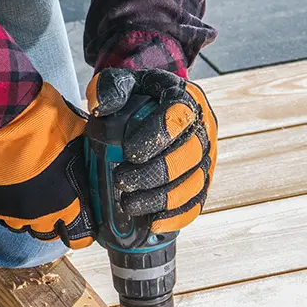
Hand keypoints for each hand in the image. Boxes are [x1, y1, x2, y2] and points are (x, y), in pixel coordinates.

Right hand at [0, 82, 95, 249]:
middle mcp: (40, 216)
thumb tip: (89, 153)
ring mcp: (11, 213)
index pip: (80, 236)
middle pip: (47, 234)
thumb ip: (81, 154)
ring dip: (23, 212)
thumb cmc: (41, 125)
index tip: (77, 222)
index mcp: (68, 203)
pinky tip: (0, 186)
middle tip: (48, 203)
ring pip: (20, 225)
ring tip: (22, 192)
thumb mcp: (75, 135)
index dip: (80, 230)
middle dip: (49, 221)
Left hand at [87, 68, 216, 232]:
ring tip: (129, 204)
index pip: (179, 116)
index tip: (128, 151)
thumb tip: (101, 108)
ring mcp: (206, 159)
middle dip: (153, 174)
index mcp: (186, 99)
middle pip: (188, 156)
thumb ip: (110, 89)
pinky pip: (195, 204)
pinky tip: (152, 223)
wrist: (153, 110)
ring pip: (192, 184)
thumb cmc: (137, 98)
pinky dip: (175, 217)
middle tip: (122, 181)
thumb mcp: (122, 83)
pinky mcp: (202, 184)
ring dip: (160, 199)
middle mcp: (204, 129)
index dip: (156, 136)